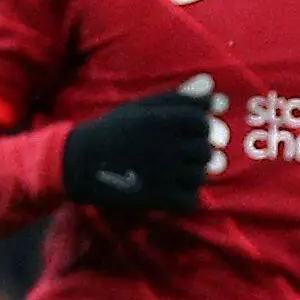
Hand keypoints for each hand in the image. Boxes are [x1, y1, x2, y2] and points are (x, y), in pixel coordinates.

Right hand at [60, 84, 219, 212]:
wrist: (80, 163)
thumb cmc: (112, 129)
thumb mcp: (143, 107)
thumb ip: (181, 100)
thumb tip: (218, 99)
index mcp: (165, 120)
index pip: (203, 123)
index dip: (198, 128)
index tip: (184, 132)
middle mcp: (170, 145)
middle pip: (205, 151)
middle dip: (195, 152)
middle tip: (176, 154)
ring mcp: (166, 173)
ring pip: (200, 175)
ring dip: (191, 174)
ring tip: (172, 171)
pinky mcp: (159, 198)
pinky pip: (190, 200)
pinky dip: (186, 197)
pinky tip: (171, 190)